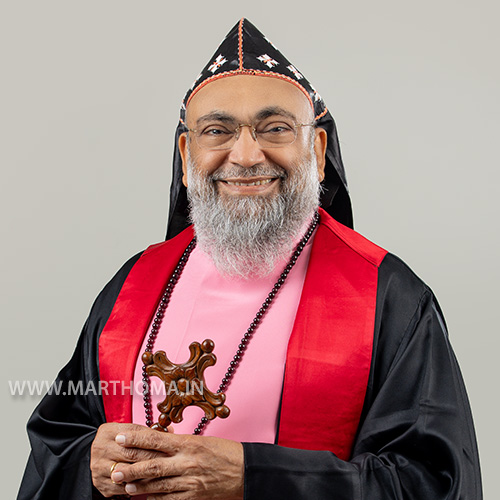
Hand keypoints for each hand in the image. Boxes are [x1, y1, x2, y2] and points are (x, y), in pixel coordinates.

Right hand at [91, 422, 168, 497]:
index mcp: (108, 431)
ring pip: (127, 472)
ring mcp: (98, 467)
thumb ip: (146, 432)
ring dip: (145, 475)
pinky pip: (121, 487)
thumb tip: (171, 431)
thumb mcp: (128, 432)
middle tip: (170, 462)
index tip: (169, 446)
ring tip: (162, 475)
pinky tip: (149, 485)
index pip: (134, 435)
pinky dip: (136, 487)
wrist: (96, 456)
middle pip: (132, 454)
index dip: (153, 440)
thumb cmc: (119, 443)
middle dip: (153, 458)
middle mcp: (100, 448)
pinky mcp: (99, 483)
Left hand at [110, 426, 243, 498]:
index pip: (156, 439)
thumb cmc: (224, 452)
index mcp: (188, 443)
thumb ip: (179, 444)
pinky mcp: (194, 496)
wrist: (245, 470)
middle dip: (131, 468)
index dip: (135, 439)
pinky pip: (170, 499)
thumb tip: (158, 443)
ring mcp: (190, 481)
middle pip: (152, 465)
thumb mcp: (201, 441)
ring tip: (125, 486)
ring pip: (158, 485)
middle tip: (114, 469)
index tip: (120, 437)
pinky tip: (147, 498)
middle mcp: (187, 462)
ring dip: (140, 486)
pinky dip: (157, 498)